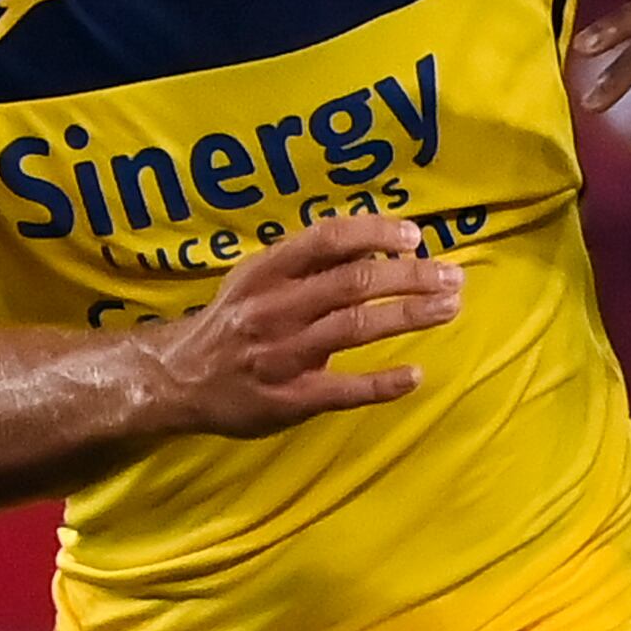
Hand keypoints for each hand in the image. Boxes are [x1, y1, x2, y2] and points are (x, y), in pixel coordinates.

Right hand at [148, 214, 459, 435]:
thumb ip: (308, 262)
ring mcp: (282, 355)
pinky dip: (383, 382)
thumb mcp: (256, 279)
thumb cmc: (233, 322)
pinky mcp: (290, 398)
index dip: (374, 232)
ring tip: (448, 308)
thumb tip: (375, 238)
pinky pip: (344, 389)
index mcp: (266, 271)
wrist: (178, 379)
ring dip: (408, 315)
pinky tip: (415, 374)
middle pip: (352, 283)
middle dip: (409, 276)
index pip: (326, 239)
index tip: (415, 236)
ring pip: (354, 327)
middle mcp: (273, 308)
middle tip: (452, 276)